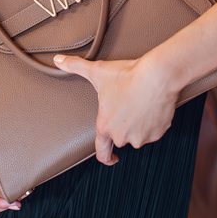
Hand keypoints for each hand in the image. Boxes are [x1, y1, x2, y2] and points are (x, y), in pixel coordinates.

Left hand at [53, 54, 177, 165]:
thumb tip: (58, 60)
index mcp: (105, 126)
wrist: (156, 76)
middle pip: (122, 137)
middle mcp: (122, 136)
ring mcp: (141, 136)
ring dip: (139, 124)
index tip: (110, 157)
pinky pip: (155, 130)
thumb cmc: (127, 76)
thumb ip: (75, 66)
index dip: (106, 157)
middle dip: (125, 125)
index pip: (102, 151)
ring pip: (139, 134)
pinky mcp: (158, 132)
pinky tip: (152, 107)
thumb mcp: (97, 71)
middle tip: (128, 106)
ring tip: (140, 103)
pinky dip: (154, 122)